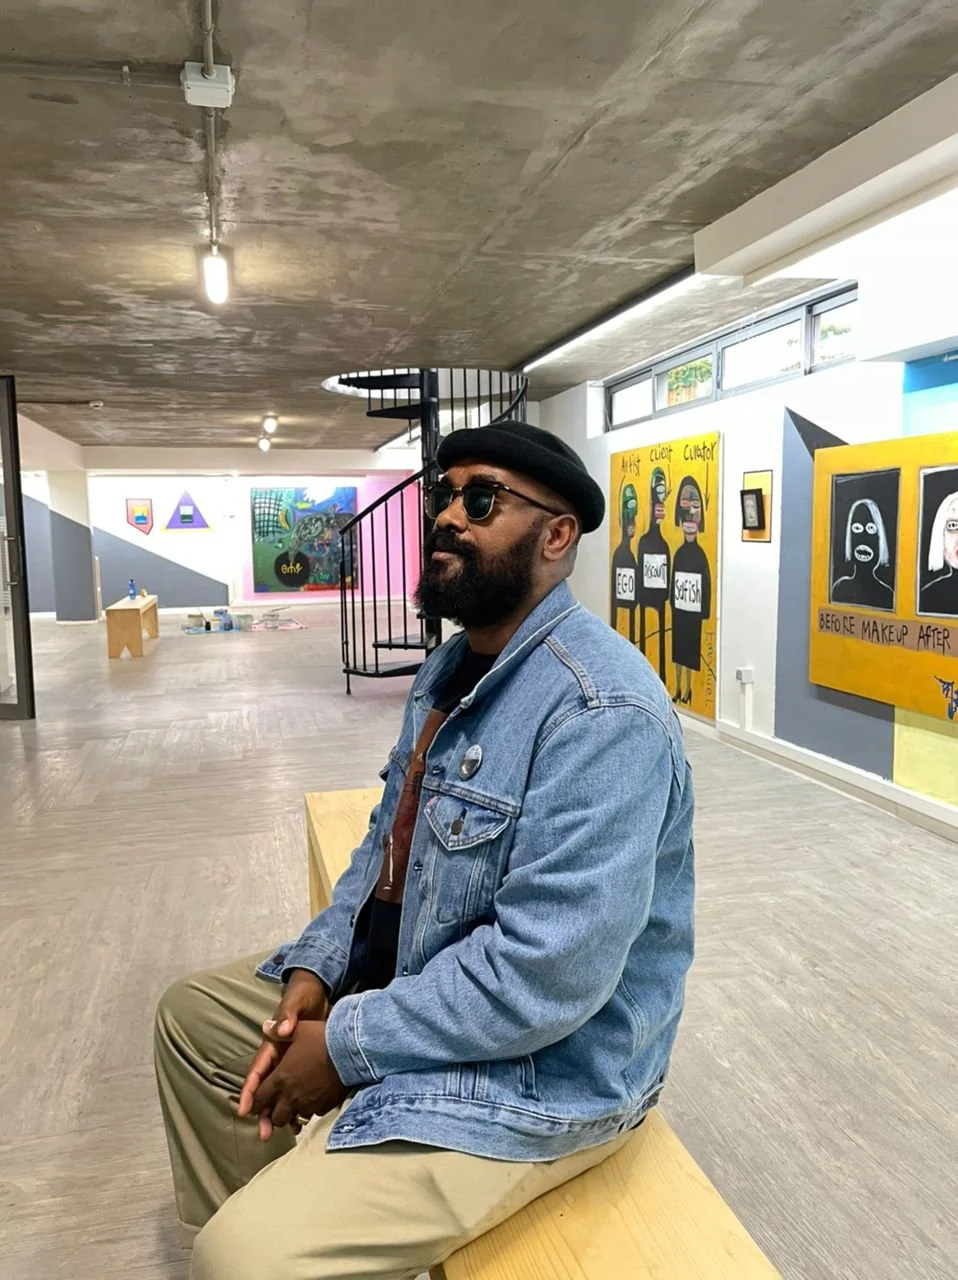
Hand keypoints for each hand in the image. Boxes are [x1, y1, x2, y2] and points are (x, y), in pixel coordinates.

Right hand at [238, 970, 328, 1139]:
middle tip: (264, 1134)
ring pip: (281, 1093)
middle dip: (264, 1112)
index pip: (257, 1072)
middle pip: (267, 1089)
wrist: (320, 992)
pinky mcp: (304, 1066)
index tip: (244, 1111)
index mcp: (272, 1044)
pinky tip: (302, 1121)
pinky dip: (298, 1105)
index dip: (249, 1092)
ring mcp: (291, 1062)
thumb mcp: (296, 1003)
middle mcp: (279, 1056)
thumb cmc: (303, 996)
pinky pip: (297, 1090)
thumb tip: (279, 1030)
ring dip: (280, 1113)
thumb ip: (288, 1016)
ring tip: (284, 1133)